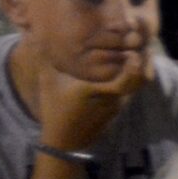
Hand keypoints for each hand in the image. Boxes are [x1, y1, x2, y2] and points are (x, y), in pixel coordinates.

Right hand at [34, 48, 151, 152]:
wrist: (64, 143)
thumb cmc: (55, 110)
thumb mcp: (48, 83)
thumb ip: (45, 59)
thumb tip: (34, 35)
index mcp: (98, 90)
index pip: (128, 79)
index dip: (135, 65)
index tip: (132, 51)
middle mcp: (113, 98)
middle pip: (140, 80)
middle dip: (143, 63)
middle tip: (137, 47)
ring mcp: (117, 106)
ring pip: (137, 86)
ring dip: (138, 71)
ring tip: (132, 54)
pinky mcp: (117, 111)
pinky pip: (130, 92)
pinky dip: (131, 81)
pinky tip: (122, 71)